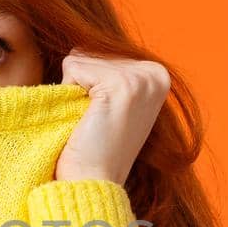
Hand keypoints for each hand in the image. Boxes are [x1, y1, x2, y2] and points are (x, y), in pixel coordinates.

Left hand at [53, 51, 171, 183]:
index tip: (104, 115)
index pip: (101, 54)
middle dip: (83, 86)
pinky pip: (73, 67)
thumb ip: (107, 71)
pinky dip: (69, 93)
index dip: (90, 84)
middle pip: (91, 52)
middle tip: (97, 121)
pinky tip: (87, 120)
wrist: (94, 181)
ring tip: (92, 121)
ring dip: (76, 91)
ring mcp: (140, 78)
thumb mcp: (113, 102)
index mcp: (158, 75)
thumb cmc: (96, 147)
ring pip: (81, 58)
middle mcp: (155, 73)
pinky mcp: (120, 84)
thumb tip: (80, 45)